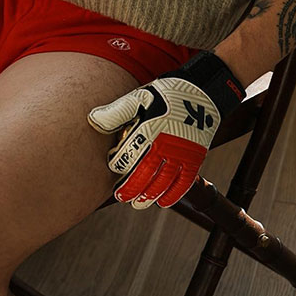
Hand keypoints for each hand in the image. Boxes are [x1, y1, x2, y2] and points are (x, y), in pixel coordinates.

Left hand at [87, 52, 243, 209]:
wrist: (202, 93)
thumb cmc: (166, 94)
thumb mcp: (140, 97)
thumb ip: (118, 111)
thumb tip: (93, 121)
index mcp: (149, 129)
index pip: (128, 155)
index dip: (118, 164)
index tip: (113, 166)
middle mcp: (165, 145)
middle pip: (144, 174)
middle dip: (130, 188)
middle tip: (120, 196)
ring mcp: (182, 154)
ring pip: (162, 182)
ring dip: (148, 195)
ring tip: (137, 203)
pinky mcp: (195, 159)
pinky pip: (183, 183)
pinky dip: (173, 195)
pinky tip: (163, 202)